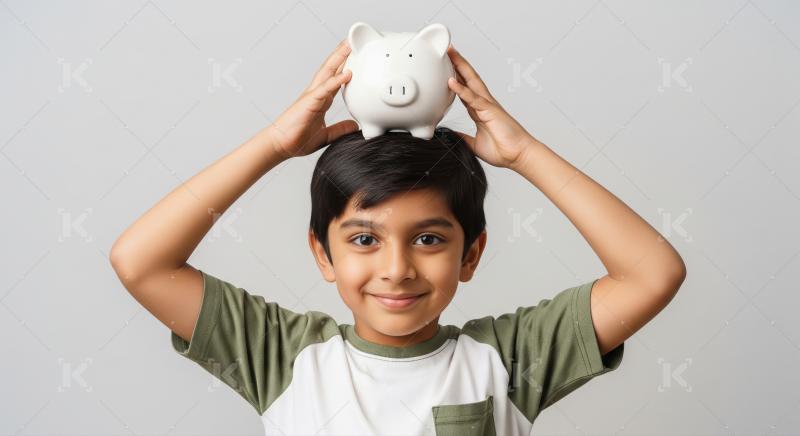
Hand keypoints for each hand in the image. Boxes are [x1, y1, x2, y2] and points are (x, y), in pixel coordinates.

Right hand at [269, 39, 358, 158]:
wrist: (281, 145)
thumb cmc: (297, 139)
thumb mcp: (326, 135)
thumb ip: (339, 129)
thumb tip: (354, 126)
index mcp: (320, 100)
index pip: (334, 79)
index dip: (344, 66)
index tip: (354, 56)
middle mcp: (316, 94)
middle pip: (330, 69)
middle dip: (341, 54)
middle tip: (352, 41)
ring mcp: (312, 96)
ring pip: (327, 72)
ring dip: (339, 58)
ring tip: (349, 45)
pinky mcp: (309, 102)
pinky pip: (325, 89)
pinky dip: (336, 80)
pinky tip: (347, 73)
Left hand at [446, 46, 536, 168]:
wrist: (518, 156)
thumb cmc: (503, 150)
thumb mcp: (474, 144)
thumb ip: (462, 137)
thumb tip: (450, 136)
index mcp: (479, 111)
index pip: (464, 90)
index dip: (456, 77)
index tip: (446, 68)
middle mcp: (483, 104)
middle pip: (468, 79)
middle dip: (458, 64)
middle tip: (447, 50)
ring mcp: (487, 105)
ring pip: (471, 82)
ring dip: (460, 67)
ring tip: (450, 53)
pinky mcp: (490, 111)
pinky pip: (473, 98)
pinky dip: (461, 89)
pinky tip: (451, 81)